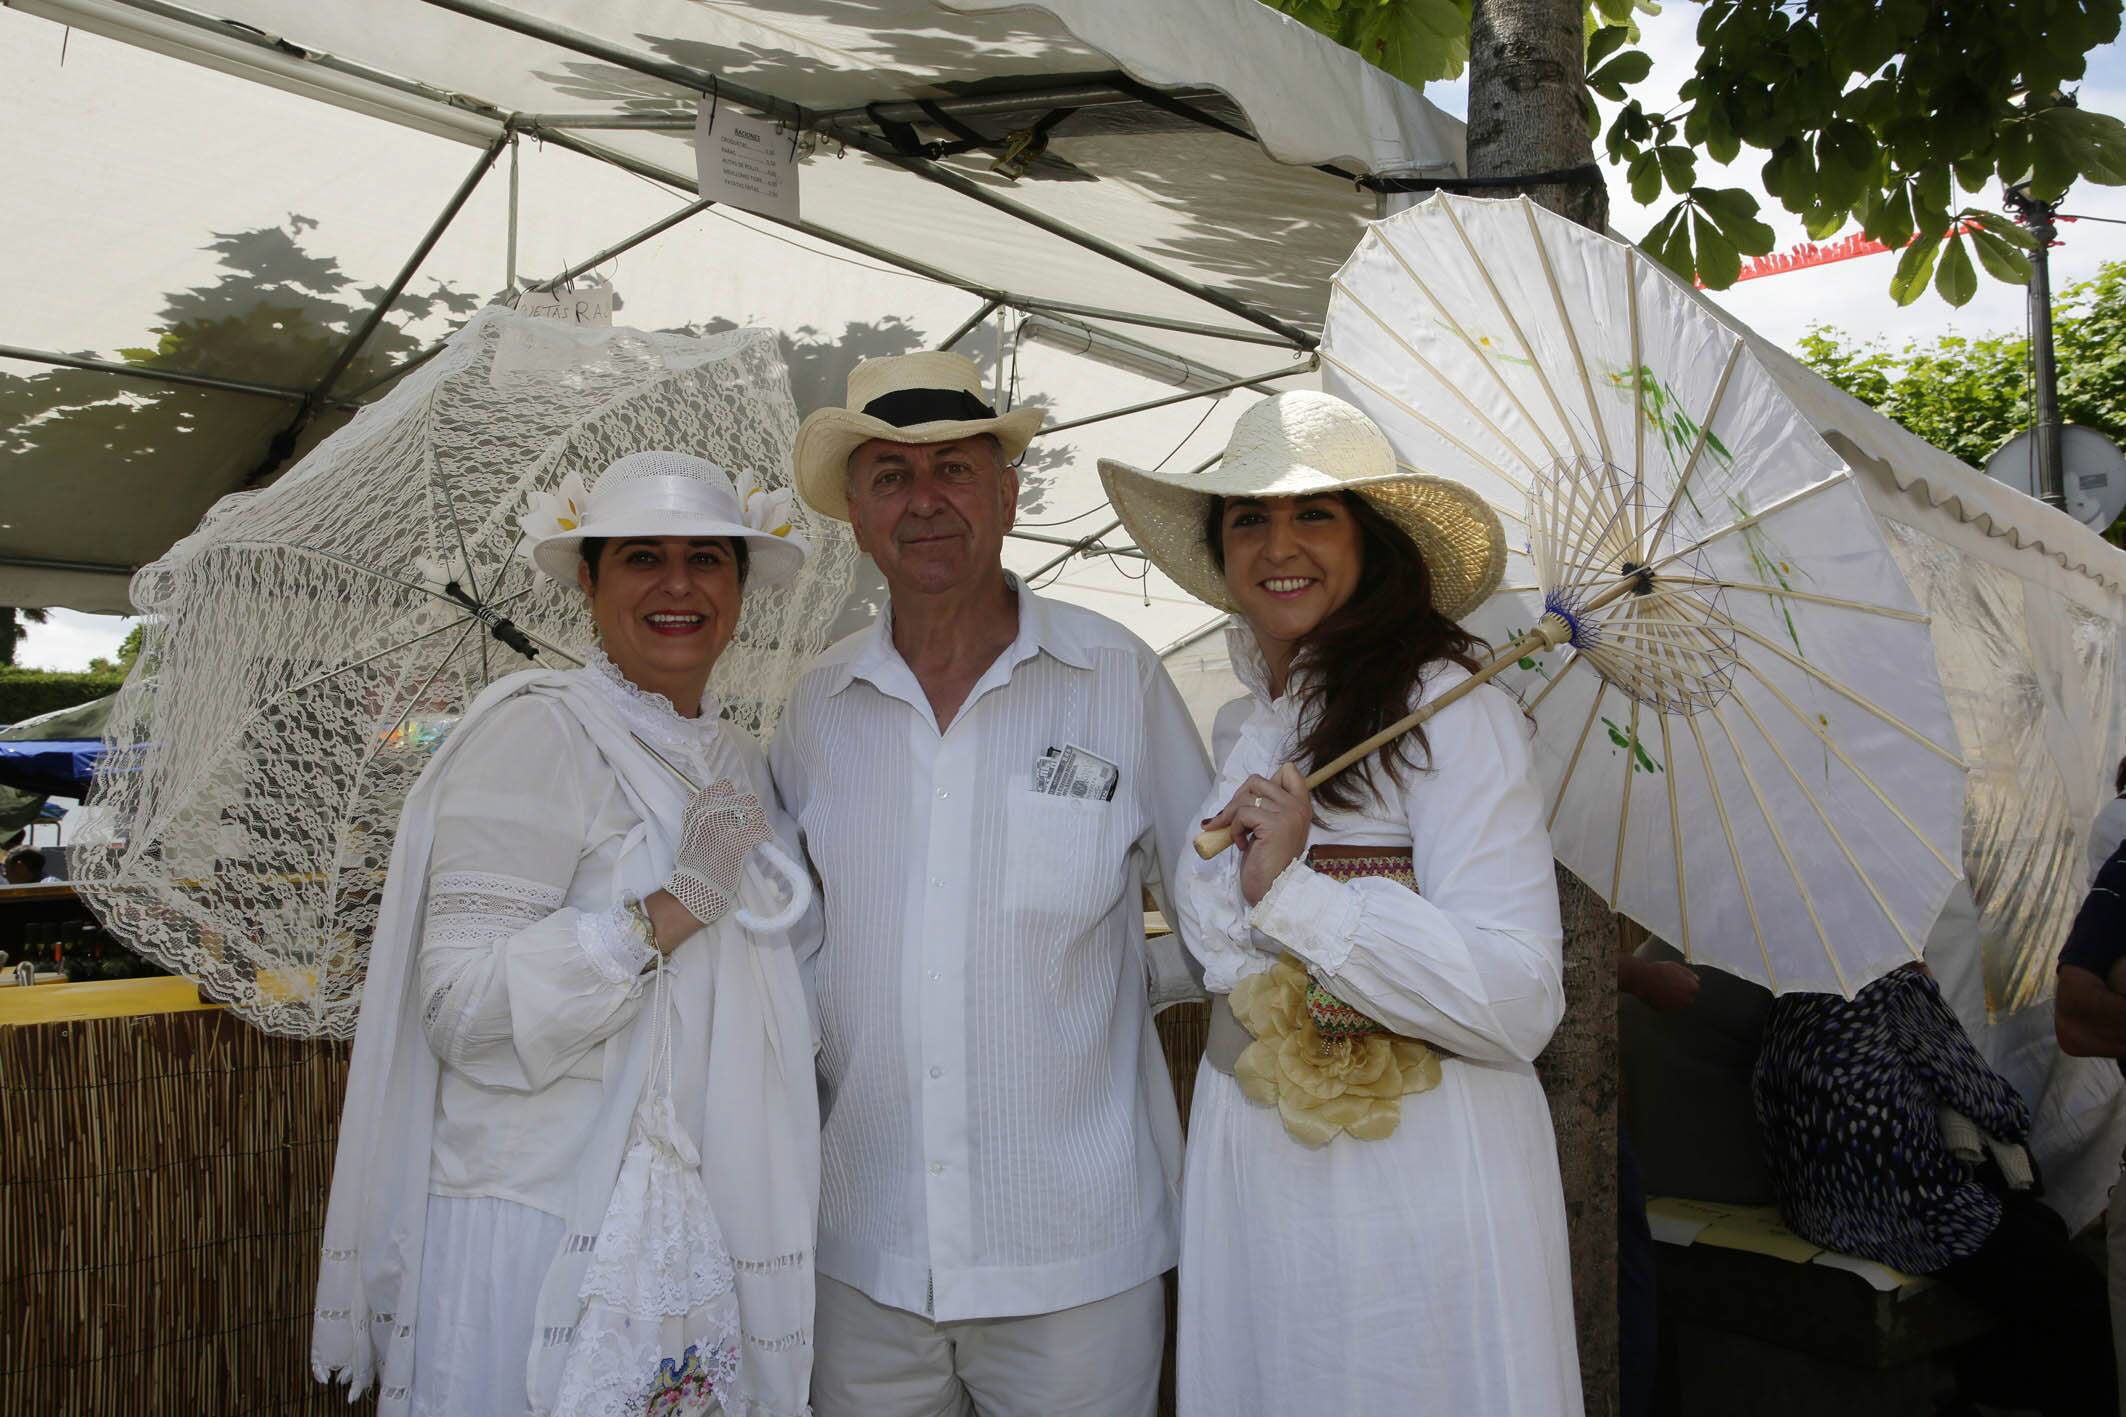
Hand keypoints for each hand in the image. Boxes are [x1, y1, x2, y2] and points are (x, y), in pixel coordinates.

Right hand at [664, 780, 772, 931]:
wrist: (695, 888)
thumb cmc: (694, 865)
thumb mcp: (690, 833)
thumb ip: (699, 816)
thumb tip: (708, 798)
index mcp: (697, 809)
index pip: (724, 787)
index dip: (734, 796)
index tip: (737, 808)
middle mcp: (709, 813)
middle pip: (745, 799)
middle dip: (751, 811)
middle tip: (749, 825)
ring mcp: (724, 826)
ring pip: (756, 812)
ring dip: (760, 821)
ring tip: (756, 834)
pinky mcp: (738, 842)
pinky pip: (761, 829)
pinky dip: (766, 834)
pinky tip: (763, 840)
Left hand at [1203, 764, 1312, 906]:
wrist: (1272, 892)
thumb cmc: (1268, 865)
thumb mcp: (1270, 830)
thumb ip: (1266, 810)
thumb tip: (1239, 794)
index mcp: (1301, 806)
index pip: (1289, 770)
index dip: (1265, 781)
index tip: (1252, 803)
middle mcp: (1298, 807)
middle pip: (1257, 780)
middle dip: (1237, 798)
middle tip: (1230, 820)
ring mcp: (1288, 814)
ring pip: (1246, 796)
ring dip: (1232, 815)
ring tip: (1235, 835)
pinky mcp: (1274, 824)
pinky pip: (1243, 814)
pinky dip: (1234, 828)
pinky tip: (1242, 845)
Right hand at [1619, 957, 1699, 1012]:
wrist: (1642, 978)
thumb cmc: (1659, 970)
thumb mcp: (1676, 967)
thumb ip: (1689, 973)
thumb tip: (1697, 979)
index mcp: (1691, 988)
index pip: (1694, 989)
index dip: (1686, 984)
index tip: (1677, 980)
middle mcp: (1686, 1000)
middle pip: (1688, 999)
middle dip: (1681, 994)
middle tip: (1669, 985)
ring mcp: (1675, 1007)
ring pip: (1677, 1004)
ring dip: (1673, 999)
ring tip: (1661, 988)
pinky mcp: (1665, 1011)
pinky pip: (1666, 1007)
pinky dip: (1663, 1002)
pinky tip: (1656, 993)